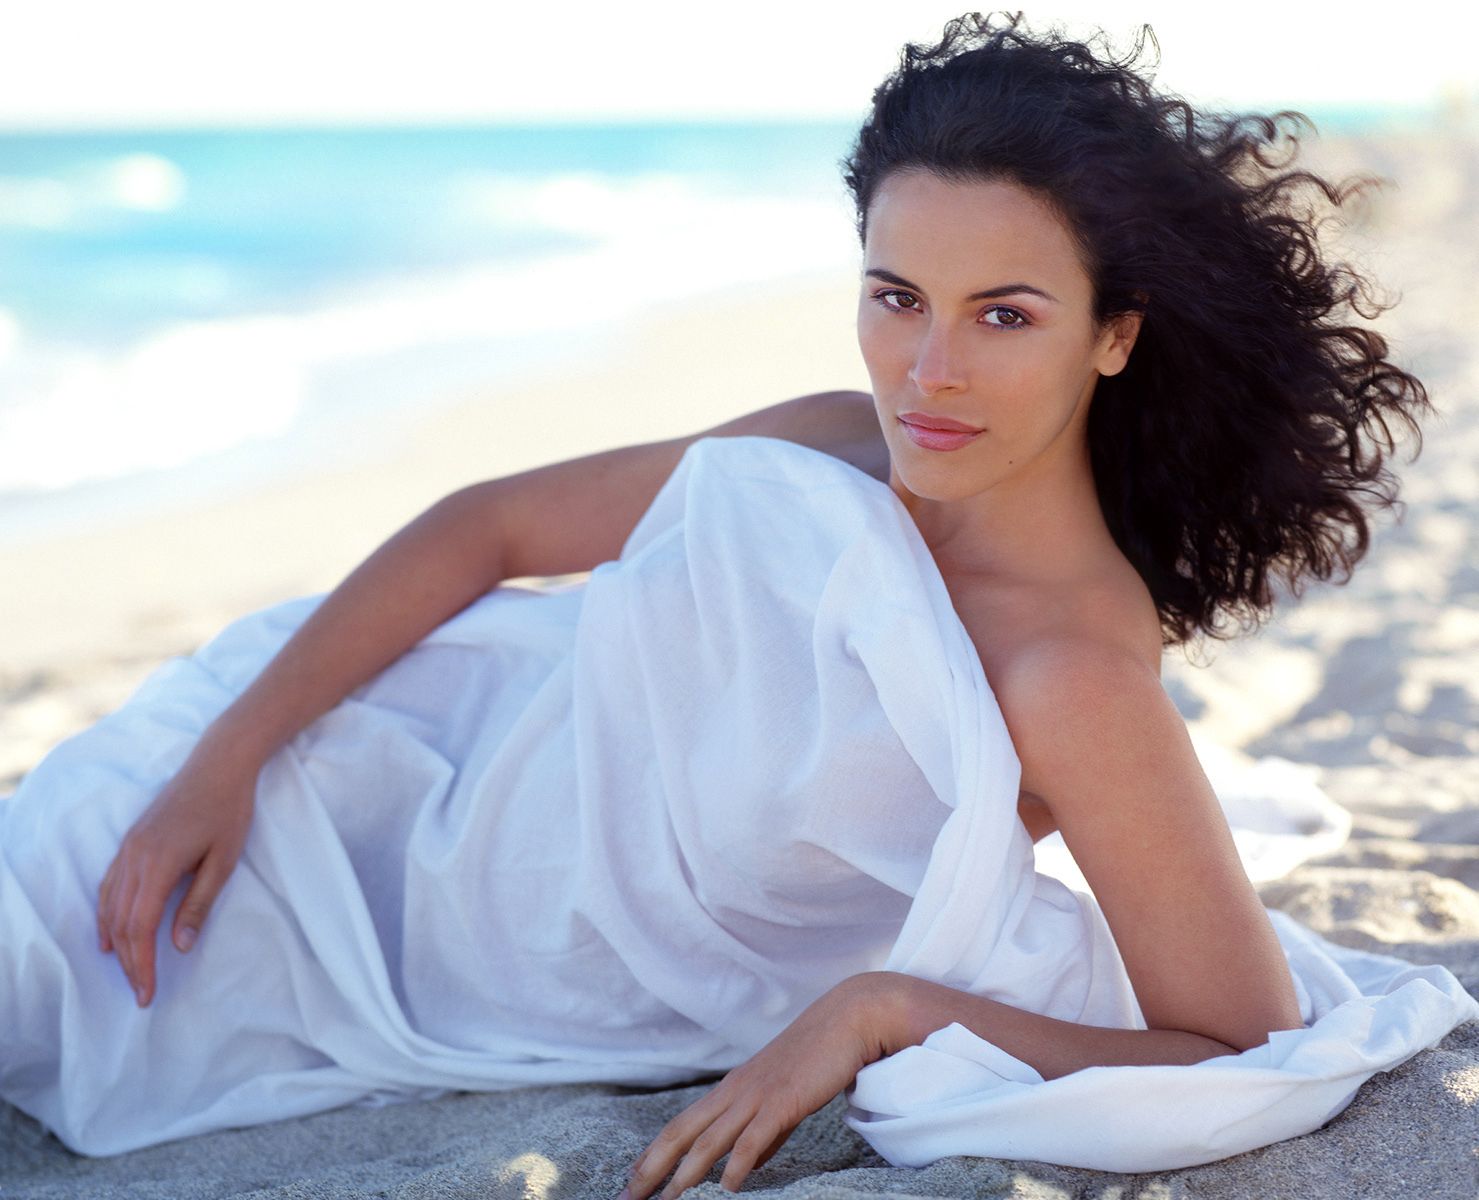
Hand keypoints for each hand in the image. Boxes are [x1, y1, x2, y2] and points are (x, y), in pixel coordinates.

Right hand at [96, 736, 258, 1006]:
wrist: (219, 763)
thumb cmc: (229, 810)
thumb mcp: (222, 860)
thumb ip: (198, 904)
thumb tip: (178, 945)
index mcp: (156, 865)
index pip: (139, 929)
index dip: (142, 964)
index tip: (148, 993)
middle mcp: (133, 858)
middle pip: (120, 922)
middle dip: (129, 961)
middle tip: (141, 991)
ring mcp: (128, 848)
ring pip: (109, 905)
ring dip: (116, 940)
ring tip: (127, 969)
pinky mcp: (131, 841)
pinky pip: (110, 885)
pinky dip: (108, 913)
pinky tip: (112, 930)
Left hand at [625, 973, 897, 1199]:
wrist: (846, 1019)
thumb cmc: (816, 1057)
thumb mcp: (781, 1097)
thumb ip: (763, 1132)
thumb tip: (749, 1164)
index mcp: (731, 1089)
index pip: (680, 1126)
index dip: (652, 1155)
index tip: (632, 1181)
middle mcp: (734, 1091)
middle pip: (680, 1134)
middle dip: (650, 1169)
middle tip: (626, 1199)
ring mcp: (756, 1095)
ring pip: (708, 1140)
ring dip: (683, 1176)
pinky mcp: (783, 1101)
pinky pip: (753, 1139)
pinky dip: (736, 1166)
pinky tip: (725, 1190)